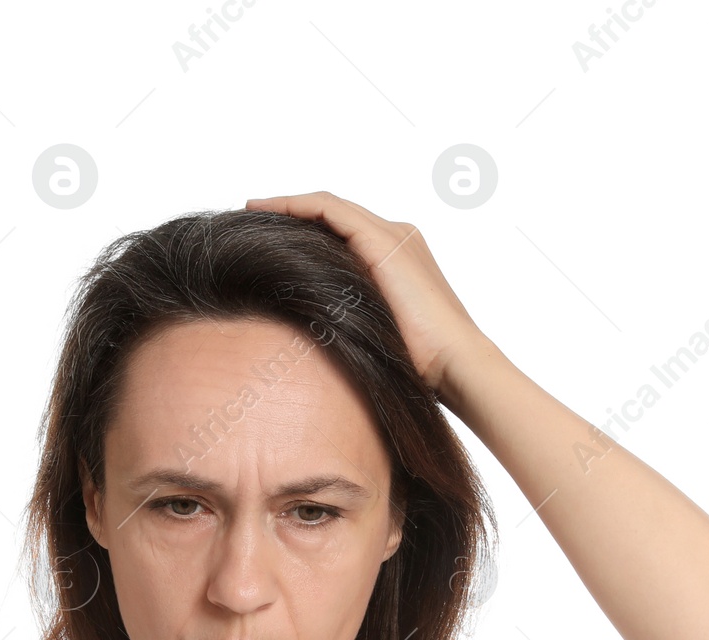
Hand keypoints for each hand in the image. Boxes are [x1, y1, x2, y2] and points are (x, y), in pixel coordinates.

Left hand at [243, 189, 489, 407]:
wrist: (454, 363)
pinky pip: (331, 211)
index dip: (305, 230)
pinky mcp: (384, 242)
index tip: (269, 239)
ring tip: (254, 209)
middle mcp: (396, 238)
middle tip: (254, 218)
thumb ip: (350, 319)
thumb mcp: (374, 334)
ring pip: (330, 207)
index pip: (343, 232)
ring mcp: (393, 236)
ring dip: (289, 205)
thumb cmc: (419, 365)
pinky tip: (270, 211)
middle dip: (292, 213)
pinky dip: (299, 206)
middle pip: (334, 215)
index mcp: (396, 257)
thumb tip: (307, 333)